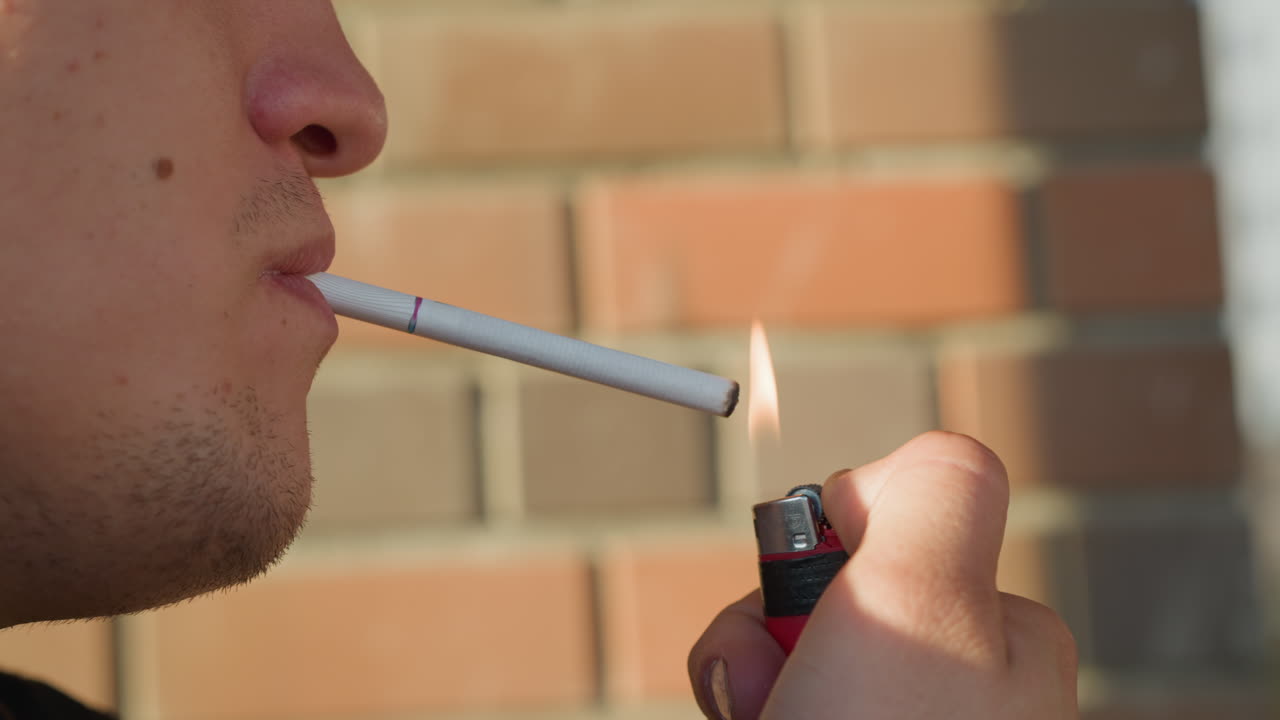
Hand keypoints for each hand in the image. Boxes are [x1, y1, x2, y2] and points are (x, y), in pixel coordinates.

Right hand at [689, 432, 1077, 718]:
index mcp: (1001, 635)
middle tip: (783, 690)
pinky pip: (770, 706)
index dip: (822, 556)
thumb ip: (933, 489)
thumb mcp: (924, 592)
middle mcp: (957, 685)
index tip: (819, 602)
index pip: (883, 534)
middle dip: (770, 633)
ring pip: (785, 661)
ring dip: (752, 686)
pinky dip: (747, 715)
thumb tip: (891, 468)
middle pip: (824, 599)